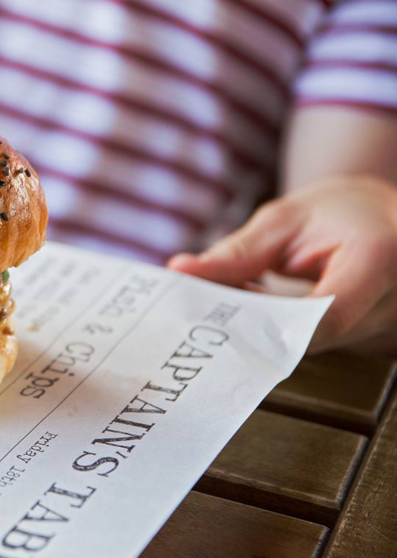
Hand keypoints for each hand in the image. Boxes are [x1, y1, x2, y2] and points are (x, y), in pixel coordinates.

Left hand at [168, 175, 396, 354]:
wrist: (388, 219)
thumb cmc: (344, 211)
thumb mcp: (288, 219)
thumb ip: (238, 251)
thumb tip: (182, 272)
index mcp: (380, 258)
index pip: (327, 314)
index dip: (268, 326)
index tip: (217, 319)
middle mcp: (392, 302)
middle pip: (310, 336)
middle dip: (248, 327)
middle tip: (198, 310)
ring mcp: (385, 328)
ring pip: (308, 346)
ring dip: (259, 331)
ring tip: (223, 305)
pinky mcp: (371, 343)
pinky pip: (313, 346)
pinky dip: (277, 333)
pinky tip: (250, 316)